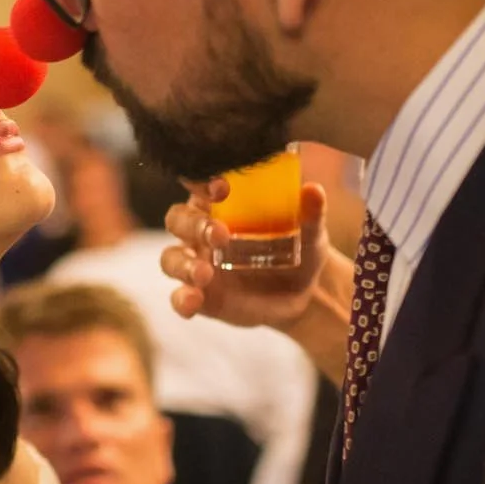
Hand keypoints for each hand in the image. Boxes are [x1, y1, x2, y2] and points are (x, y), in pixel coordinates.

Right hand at [163, 180, 332, 331]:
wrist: (303, 294)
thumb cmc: (299, 248)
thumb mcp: (310, 231)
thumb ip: (310, 213)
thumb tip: (313, 191)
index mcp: (220, 203)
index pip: (199, 183)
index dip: (200, 182)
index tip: (221, 187)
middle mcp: (200, 231)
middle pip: (178, 220)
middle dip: (194, 225)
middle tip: (220, 235)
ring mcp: (197, 264)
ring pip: (171, 258)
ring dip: (183, 265)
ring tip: (204, 274)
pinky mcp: (200, 297)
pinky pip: (179, 297)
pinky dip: (182, 299)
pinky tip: (192, 302)